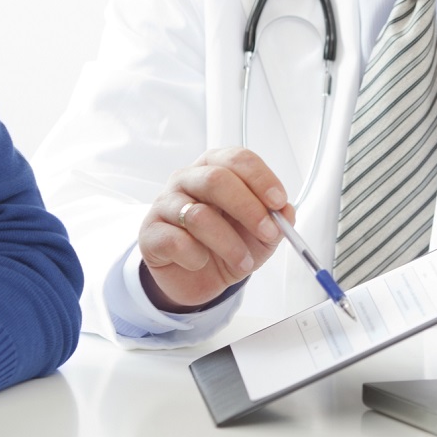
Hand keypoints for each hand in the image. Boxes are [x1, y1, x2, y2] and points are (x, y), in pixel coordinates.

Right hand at [137, 147, 291, 309]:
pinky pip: (175, 241)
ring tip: (243, 262)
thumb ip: (276, 221)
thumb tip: (286, 211)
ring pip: (197, 215)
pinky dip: (196, 257)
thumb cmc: (226, 245)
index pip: (238, 159)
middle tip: (268, 233)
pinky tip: (201, 262)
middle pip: (216, 180)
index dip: (261, 179)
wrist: (196, 277)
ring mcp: (165, 203)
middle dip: (248, 209)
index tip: (278, 202)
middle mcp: (187, 179)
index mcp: (215, 167)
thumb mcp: (259, 235)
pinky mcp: (150, 232)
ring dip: (228, 243)